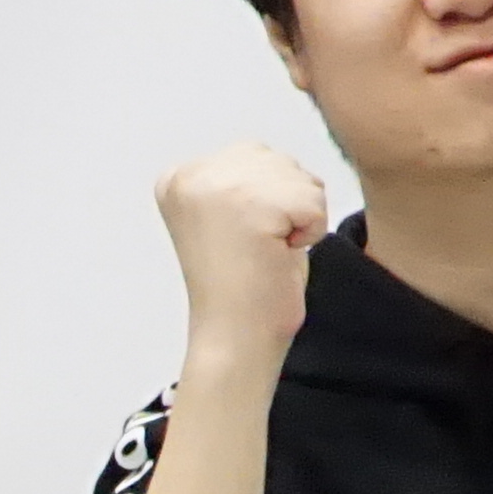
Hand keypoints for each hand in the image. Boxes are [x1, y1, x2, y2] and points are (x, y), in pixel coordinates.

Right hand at [154, 143, 332, 378]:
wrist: (234, 342)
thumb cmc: (241, 288)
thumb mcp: (231, 214)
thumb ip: (243, 176)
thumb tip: (274, 152)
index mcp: (178, 177)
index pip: (256, 154)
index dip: (265, 201)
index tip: (238, 240)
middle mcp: (191, 176)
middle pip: (280, 161)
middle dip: (285, 207)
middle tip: (256, 249)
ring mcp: (217, 188)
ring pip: (300, 179)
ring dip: (298, 220)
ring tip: (265, 253)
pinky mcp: (250, 207)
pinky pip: (314, 202)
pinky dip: (310, 233)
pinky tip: (277, 257)